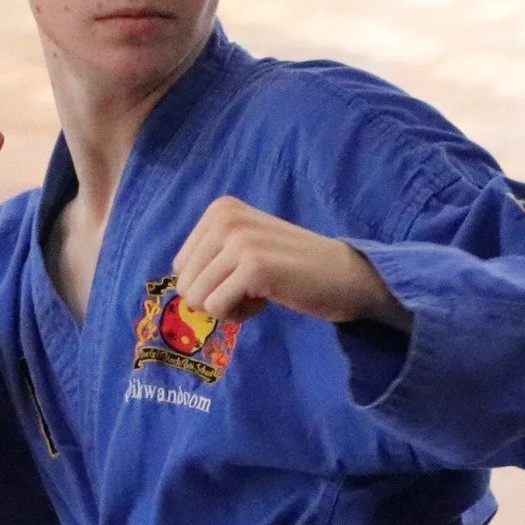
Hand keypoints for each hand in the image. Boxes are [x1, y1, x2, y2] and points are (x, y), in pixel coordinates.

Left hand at [172, 197, 408, 327]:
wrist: (346, 275)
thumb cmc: (294, 267)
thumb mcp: (244, 246)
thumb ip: (210, 257)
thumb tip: (177, 286)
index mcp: (221, 209)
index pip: (180, 266)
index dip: (211, 283)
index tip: (246, 274)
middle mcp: (225, 217)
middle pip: (185, 283)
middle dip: (216, 297)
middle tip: (254, 286)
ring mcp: (239, 240)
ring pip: (198, 298)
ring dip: (229, 307)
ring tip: (262, 291)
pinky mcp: (253, 266)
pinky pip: (217, 308)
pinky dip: (240, 315)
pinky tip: (268, 299)